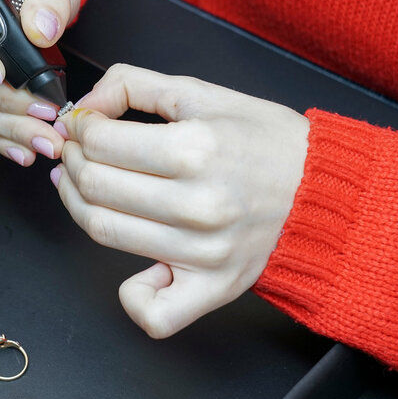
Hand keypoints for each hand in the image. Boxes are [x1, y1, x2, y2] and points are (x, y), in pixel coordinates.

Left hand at [51, 64, 309, 337]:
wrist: (326, 192)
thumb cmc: (266, 142)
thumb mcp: (204, 93)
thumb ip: (135, 86)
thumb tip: (84, 107)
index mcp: (196, 149)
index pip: (100, 142)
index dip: (78, 131)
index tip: (81, 127)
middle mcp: (198, 204)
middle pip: (95, 187)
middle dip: (71, 163)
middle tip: (75, 154)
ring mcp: (204, 254)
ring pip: (106, 233)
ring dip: (78, 206)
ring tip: (84, 188)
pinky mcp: (214, 289)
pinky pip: (154, 312)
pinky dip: (133, 295)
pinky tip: (137, 265)